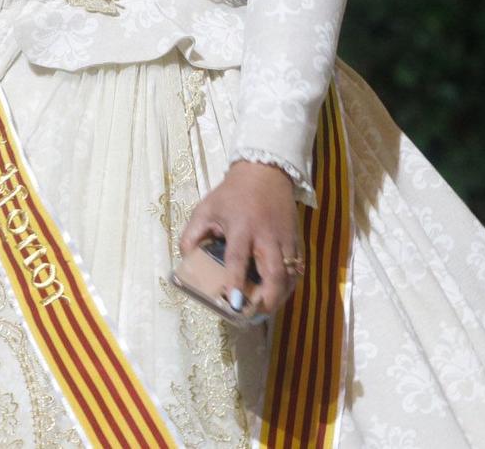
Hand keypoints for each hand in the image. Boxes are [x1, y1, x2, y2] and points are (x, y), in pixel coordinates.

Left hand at [178, 161, 300, 319]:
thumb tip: (186, 262)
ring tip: (267, 307)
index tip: (233, 303)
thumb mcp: (206, 209)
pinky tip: (280, 293)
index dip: (235, 282)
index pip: (238, 259)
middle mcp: (266, 235)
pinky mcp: (297, 239)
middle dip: (269, 297)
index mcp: (241, 227)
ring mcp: (285, 238)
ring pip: (290, 273)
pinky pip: (298, 267)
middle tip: (258, 312)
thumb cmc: (232, 194)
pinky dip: (291, 283)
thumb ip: (192, 235)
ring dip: (281, 295)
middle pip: (274, 272)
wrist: (265, 171)